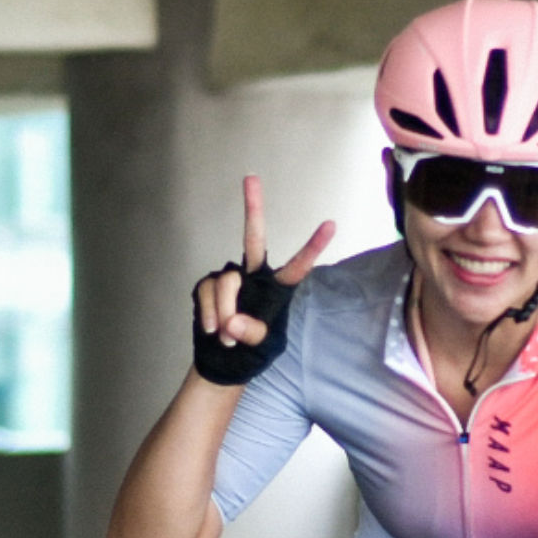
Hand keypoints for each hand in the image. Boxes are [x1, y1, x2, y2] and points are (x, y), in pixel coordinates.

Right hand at [193, 176, 333, 353]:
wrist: (223, 361)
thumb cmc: (252, 350)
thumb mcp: (263, 346)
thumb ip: (252, 333)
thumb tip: (232, 322)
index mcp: (277, 289)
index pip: (297, 267)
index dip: (313, 247)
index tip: (330, 225)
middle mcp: (253, 277)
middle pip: (253, 238)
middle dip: (253, 208)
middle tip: (251, 177)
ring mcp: (229, 278)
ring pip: (226, 283)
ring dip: (224, 313)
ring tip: (226, 338)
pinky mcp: (207, 285)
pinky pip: (207, 293)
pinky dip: (209, 314)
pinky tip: (212, 331)